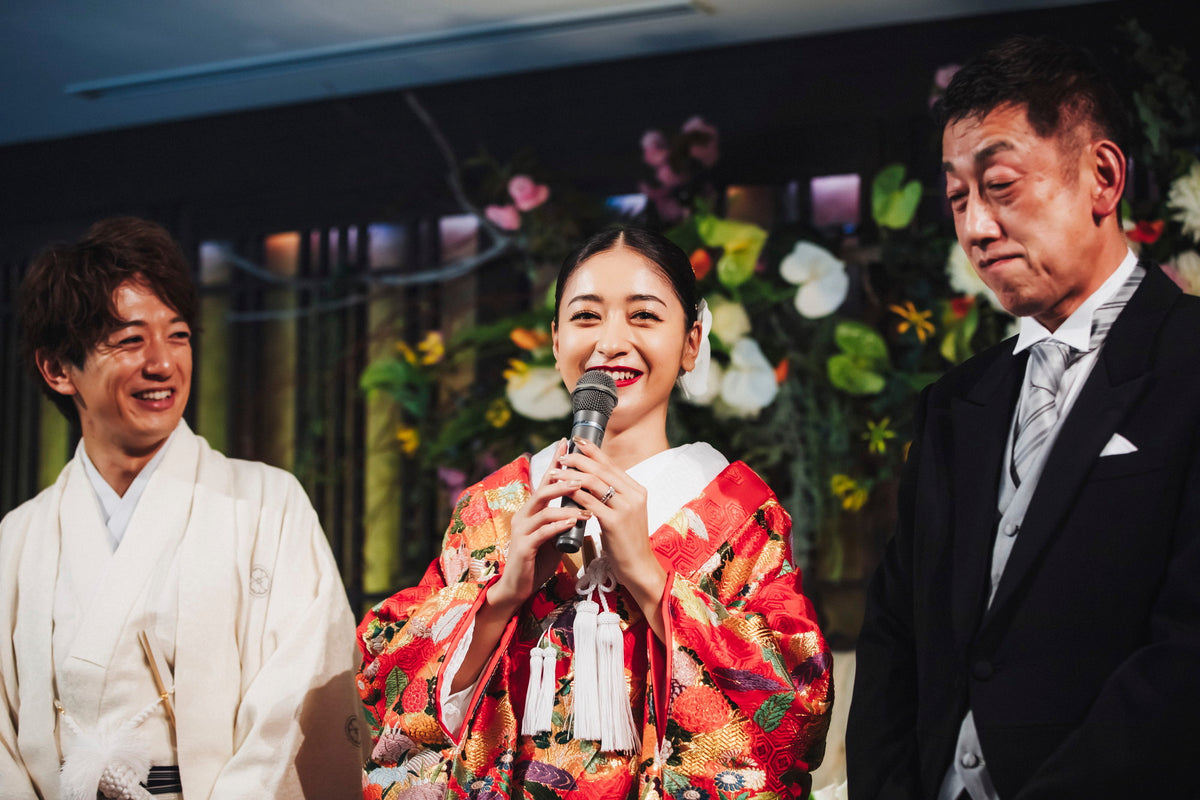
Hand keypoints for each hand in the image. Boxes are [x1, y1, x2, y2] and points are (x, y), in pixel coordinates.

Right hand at [488, 439, 588, 613]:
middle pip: (543, 489)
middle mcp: (523, 515)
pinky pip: (542, 531)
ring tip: (587, 502)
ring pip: (543, 508)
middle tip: (583, 475)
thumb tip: (583, 503)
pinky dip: (559, 525)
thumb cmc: (538, 560)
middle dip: (563, 479)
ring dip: (566, 504)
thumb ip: (563, 518)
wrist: (518, 587)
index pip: (545, 481)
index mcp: (531, 510)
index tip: (567, 442)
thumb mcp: (553, 535)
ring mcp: (521, 530)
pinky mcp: (523, 547)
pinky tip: (574, 521)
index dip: (555, 462)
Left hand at [556, 438, 667, 635]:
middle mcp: (634, 495)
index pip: (611, 464)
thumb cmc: (626, 542)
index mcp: (637, 490)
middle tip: (561, 457)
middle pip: (601, 469)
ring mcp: (626, 508)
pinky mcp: (615, 522)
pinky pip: (589, 502)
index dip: (593, 451)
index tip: (576, 441)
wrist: (638, 568)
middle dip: (578, 460)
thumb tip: (591, 478)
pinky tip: (562, 491)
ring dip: (571, 475)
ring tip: (555, 473)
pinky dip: (573, 494)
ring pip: (594, 482)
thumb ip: (613, 495)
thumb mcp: (623, 514)